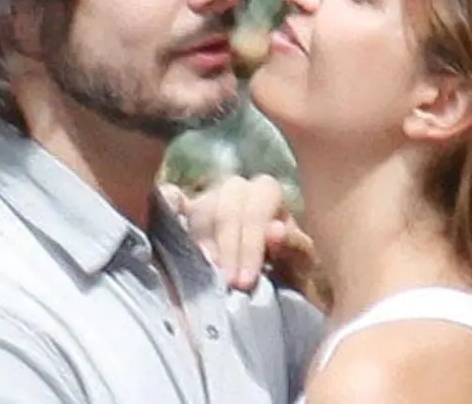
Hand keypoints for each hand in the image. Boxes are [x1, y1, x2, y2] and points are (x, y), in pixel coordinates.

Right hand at [163, 175, 317, 293]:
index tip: (245, 281)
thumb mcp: (301, 261)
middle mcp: (236, 187)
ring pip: (199, 212)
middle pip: (225, 209)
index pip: (255, 211)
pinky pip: (174, 204)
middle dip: (228, 249)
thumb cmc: (290, 266)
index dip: (249, 246)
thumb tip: (273, 231)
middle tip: (229, 283)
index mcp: (267, 191)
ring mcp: (209, 197)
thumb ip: (293, 245)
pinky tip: (172, 220)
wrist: (275, 274)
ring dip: (202, 244)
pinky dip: (170, 209)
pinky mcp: (188, 212)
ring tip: (208, 272)